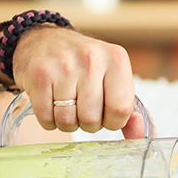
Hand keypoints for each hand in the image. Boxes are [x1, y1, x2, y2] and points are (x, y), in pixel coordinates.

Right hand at [11, 26, 143, 137]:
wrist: (44, 40)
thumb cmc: (86, 66)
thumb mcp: (113, 79)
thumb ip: (128, 110)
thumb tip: (139, 137)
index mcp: (116, 59)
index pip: (121, 109)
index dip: (113, 121)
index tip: (107, 115)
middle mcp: (91, 58)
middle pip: (92, 118)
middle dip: (89, 124)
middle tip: (84, 109)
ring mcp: (63, 64)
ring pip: (67, 120)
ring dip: (68, 123)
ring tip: (68, 107)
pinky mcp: (38, 73)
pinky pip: (46, 117)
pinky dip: (49, 120)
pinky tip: (51, 104)